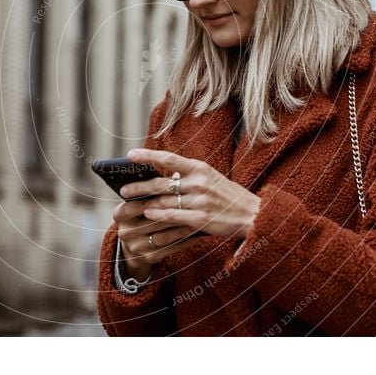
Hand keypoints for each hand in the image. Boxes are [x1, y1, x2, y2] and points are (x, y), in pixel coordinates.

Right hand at [113, 193, 206, 280]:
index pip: (133, 204)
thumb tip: (176, 174)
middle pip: (151, 219)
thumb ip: (152, 190)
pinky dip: (186, 240)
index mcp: (120, 214)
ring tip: (199, 217)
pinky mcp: (149, 257)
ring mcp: (136, 246)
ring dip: (182, 226)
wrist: (138, 245)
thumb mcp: (140, 202)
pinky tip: (199, 233)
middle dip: (172, 210)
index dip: (151, 196)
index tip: (171, 188)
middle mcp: (125, 232)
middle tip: (192, 201)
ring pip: (163, 234)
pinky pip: (171, 248)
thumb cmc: (144, 215)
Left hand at [120, 148, 260, 238]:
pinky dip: (158, 215)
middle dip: (138, 186)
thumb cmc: (229, 196)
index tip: (130, 155)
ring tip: (128, 205)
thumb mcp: (212, 177)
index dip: (148, 156)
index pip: (169, 158)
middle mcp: (199, 182)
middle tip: (122, 190)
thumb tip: (163, 174)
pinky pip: (173, 216)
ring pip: (164, 201)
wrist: (253, 215)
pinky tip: (147, 215)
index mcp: (201, 168)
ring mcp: (200, 201)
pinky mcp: (201, 219)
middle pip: (161, 183)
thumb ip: (189, 175)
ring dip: (143, 204)